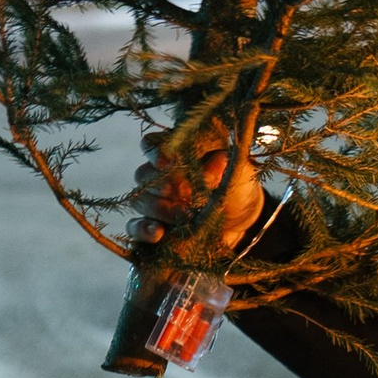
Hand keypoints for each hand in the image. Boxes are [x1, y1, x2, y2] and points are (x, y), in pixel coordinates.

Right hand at [133, 118, 265, 260]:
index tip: (167, 162)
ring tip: (185, 217)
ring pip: (139, 200)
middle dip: (167, 187)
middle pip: (143, 175)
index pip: (152, 144)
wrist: (243, 221)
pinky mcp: (151, 227)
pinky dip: (143, 229)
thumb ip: (226, 163)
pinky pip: (134, 227)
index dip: (155, 153)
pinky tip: (158, 233)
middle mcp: (157, 174)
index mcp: (175, 153)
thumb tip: (218, 159)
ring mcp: (151, 201)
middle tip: (191, 198)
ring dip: (161, 209)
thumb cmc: (236, 187)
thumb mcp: (237, 172)